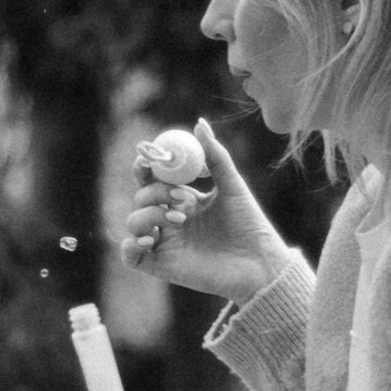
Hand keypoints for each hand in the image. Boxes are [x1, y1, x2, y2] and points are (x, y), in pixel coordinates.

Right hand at [118, 118, 292, 306]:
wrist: (260, 263)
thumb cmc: (250, 224)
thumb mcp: (232, 185)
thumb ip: (215, 155)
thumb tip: (199, 124)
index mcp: (184, 199)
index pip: (153, 178)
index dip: (145, 167)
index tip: (148, 158)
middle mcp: (170, 219)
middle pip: (141, 198)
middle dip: (155, 192)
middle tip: (181, 197)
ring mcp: (165, 243)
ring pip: (133, 223)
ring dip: (147, 215)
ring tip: (177, 219)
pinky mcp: (163, 266)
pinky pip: (132, 257)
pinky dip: (130, 247)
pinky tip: (148, 238)